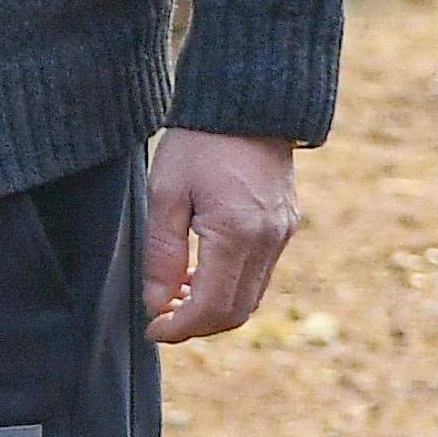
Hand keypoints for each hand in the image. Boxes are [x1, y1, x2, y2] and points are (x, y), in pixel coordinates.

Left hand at [142, 130, 300, 342]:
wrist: (248, 106)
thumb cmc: (198, 144)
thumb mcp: (165, 194)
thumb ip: (161, 253)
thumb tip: (157, 303)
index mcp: (238, 234)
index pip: (212, 307)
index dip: (180, 328)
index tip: (151, 330)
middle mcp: (268, 241)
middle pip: (236, 311)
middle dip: (197, 325)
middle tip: (160, 322)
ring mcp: (283, 235)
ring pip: (251, 297)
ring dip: (212, 308)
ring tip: (172, 298)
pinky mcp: (286, 226)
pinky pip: (259, 274)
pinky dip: (229, 286)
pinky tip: (196, 274)